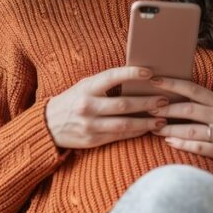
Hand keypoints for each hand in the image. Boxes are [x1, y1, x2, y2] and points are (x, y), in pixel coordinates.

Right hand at [46, 66, 169, 148]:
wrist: (47, 125)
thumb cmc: (72, 100)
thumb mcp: (84, 86)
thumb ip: (105, 83)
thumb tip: (137, 77)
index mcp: (86, 88)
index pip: (111, 77)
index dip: (131, 73)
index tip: (149, 72)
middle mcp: (87, 106)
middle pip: (123, 105)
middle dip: (147, 102)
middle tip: (165, 100)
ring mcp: (90, 125)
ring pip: (124, 124)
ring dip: (146, 122)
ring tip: (163, 118)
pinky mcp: (93, 140)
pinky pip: (119, 136)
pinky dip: (136, 132)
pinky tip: (148, 129)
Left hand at [147, 76, 212, 179]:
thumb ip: (209, 104)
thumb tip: (180, 98)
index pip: (193, 89)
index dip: (172, 83)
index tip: (154, 80)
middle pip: (187, 109)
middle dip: (164, 108)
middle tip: (146, 107)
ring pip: (189, 129)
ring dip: (168, 129)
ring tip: (152, 127)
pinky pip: (199, 147)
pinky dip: (182, 144)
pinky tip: (169, 143)